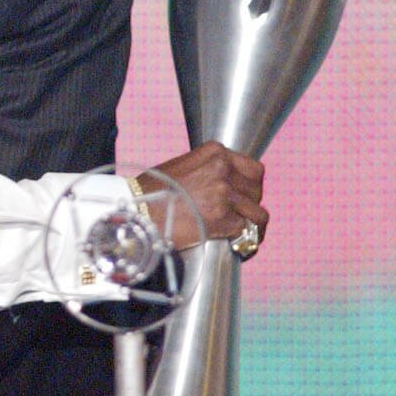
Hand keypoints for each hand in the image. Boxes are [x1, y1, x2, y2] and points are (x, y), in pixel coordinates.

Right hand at [139, 141, 267, 250]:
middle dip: (250, 202)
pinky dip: (246, 237)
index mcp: (215, 153)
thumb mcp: (181, 166)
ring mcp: (225, 194)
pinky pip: (247, 229)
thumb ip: (206, 169)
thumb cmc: (151, 190)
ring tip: (247, 230)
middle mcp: (223, 170)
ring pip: (257, 211)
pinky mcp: (223, 218)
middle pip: (256, 189)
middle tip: (241, 213)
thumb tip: (221, 184)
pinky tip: (242, 242)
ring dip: (252, 221)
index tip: (245, 193)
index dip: (249, 184)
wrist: (138, 210)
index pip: (252, 168)